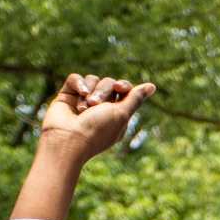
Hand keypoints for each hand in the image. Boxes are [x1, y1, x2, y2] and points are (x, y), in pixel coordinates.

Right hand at [39, 72, 156, 165]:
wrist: (67, 140)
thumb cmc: (96, 130)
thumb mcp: (121, 114)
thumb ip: (135, 99)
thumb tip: (152, 86)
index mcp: (116, 115)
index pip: (124, 90)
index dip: (123, 86)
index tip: (119, 88)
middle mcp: (100, 108)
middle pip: (108, 83)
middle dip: (103, 92)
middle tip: (95, 106)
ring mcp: (83, 101)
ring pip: (92, 80)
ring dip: (90, 92)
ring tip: (84, 109)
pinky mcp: (67, 96)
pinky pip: (75, 79)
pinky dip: (78, 84)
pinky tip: (79, 95)